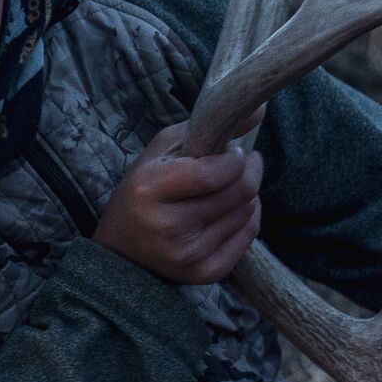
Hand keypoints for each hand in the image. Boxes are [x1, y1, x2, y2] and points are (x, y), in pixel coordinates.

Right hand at [94, 110, 265, 283]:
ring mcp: (186, 255)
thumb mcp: (162, 151)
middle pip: (239, 192)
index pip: (213, 173)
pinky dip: (247, 218)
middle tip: (242, 162)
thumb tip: (260, 107)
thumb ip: (207, 125)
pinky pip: (247, 237)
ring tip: (228, 188)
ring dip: (246, 195)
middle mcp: (167, 226)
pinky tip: (232, 210)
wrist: (120, 250)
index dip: (234, 158)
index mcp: (149, 190)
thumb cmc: (143, 191)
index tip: (231, 152)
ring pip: (246, 212)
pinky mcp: (202, 274)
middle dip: (248, 170)